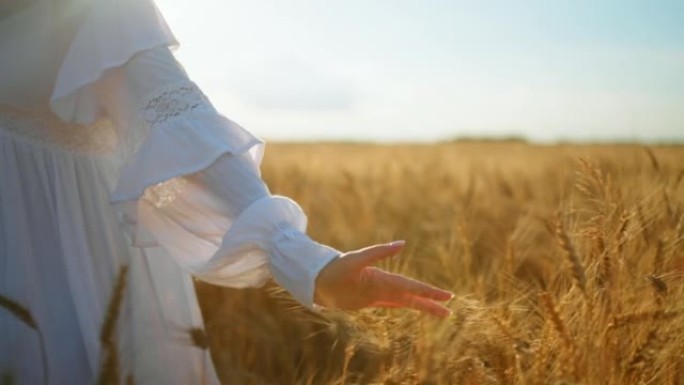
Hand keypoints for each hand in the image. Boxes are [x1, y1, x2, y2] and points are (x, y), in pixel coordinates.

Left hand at [314, 241, 453, 317]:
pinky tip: (414, 307)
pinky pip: (392, 304)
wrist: (318, 278)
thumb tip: (402, 243)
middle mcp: (384, 285)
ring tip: (439, 313)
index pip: (411, 287)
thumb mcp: (356, 259)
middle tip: (450, 309)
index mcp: (383, 277)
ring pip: (405, 302)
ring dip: (422, 307)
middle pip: (412, 296)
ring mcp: (378, 293)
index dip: (428, 292)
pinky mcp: (369, 300)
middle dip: (431, 302)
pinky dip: (405, 305)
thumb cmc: (336, 268)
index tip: (446, 296)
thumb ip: (379, 251)